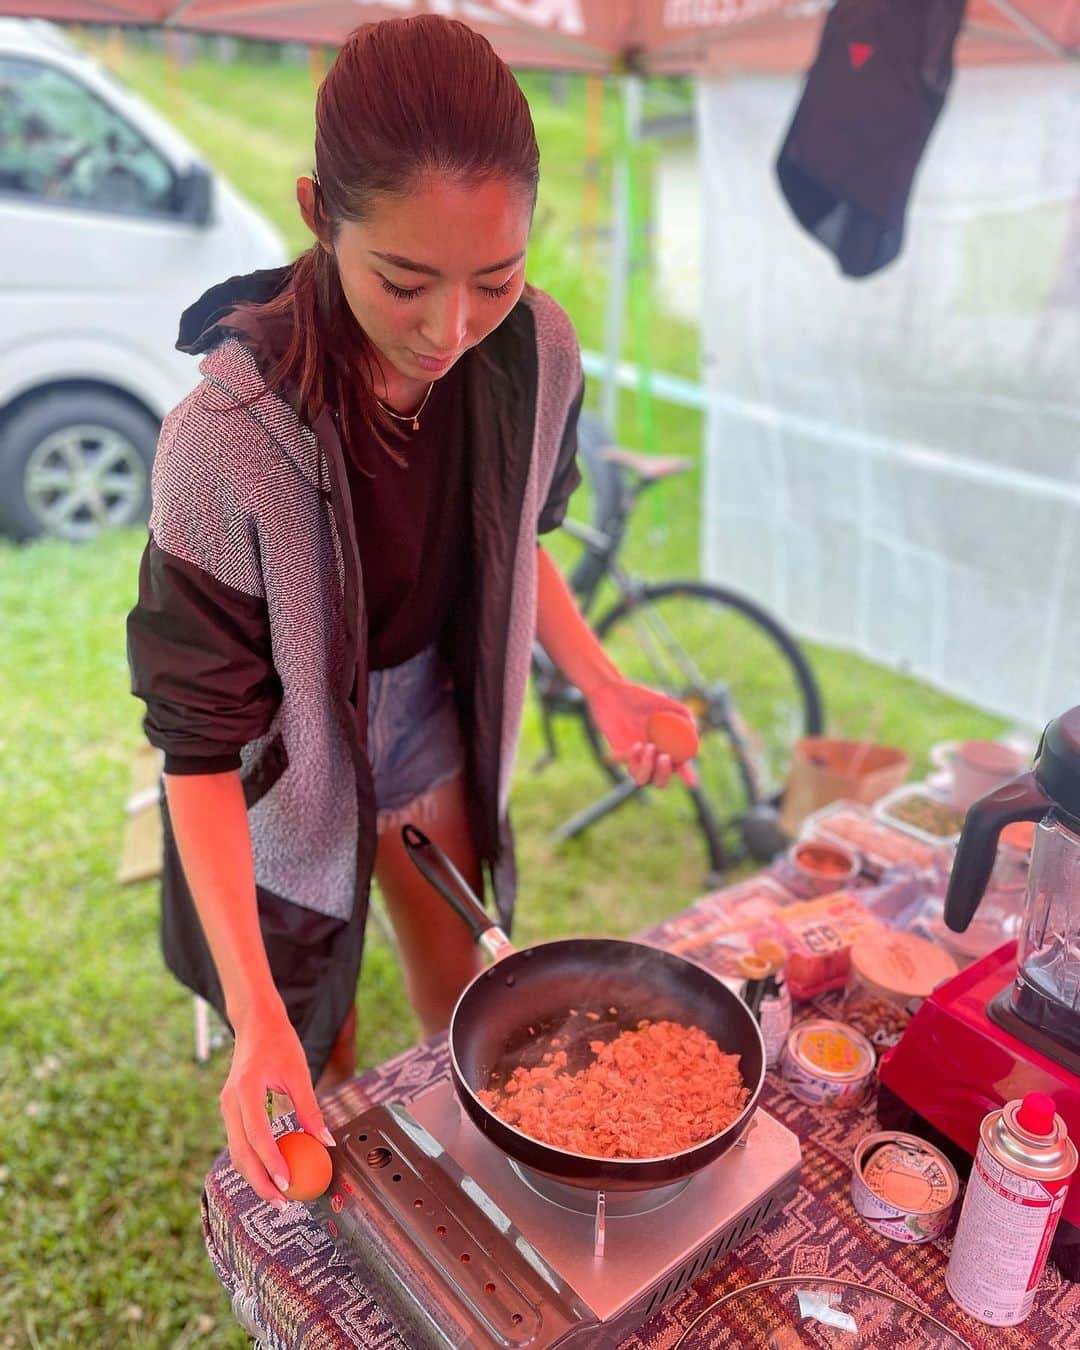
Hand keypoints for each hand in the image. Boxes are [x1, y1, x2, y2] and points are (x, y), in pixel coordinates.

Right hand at [220, 1002, 335, 1209]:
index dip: (271, 1162)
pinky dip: (253, 1161)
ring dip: (255, 1176)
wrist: (255, 1023)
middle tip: (283, 1203)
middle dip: (259, 1182)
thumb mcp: (299, 1072)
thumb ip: (310, 1108)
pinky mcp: (230, 1111)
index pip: (257, 1135)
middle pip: (240, 1152)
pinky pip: (239, 1142)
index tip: (287, 1183)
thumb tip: (326, 1142)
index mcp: (246, 1089)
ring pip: (236, 1152)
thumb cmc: (279, 1043)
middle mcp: (230, 1102)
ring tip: (278, 1195)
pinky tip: (271, 1173)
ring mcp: (227, 1107)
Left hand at [587, 678, 698, 787]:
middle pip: (659, 781)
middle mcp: (650, 755)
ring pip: (641, 779)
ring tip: (649, 746)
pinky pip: (625, 763)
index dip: (686, 775)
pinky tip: (636, 744)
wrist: (614, 691)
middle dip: (664, 774)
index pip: (678, 766)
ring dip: (648, 767)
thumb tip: (695, 728)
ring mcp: (634, 756)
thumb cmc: (642, 696)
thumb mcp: (666, 702)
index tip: (692, 781)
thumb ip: (684, 713)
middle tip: (664, 756)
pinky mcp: (618, 752)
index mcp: (665, 747)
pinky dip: (632, 756)